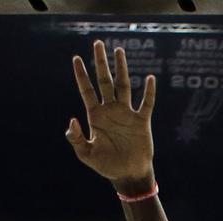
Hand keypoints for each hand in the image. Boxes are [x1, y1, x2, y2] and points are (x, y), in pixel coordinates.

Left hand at [66, 40, 156, 187]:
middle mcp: (110, 110)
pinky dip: (149, 92)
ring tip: (119, 51)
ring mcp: (126, 114)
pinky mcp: (142, 121)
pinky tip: (150, 78)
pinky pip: (146, 103)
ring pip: (124, 86)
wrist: (128, 174)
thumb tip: (72, 120)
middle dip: (101, 63)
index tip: (76, 58)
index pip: (87, 90)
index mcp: (96, 116)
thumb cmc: (106, 166)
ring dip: (122, 69)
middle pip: (105, 81)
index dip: (81, 75)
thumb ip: (76, 139)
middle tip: (98, 43)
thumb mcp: (86, 155)